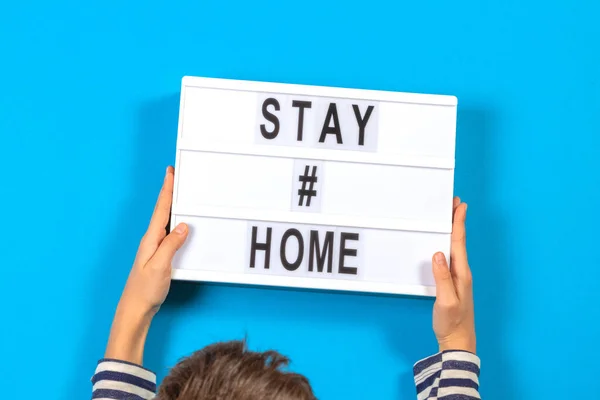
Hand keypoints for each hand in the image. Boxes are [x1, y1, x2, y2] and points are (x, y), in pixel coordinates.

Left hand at [119, 166, 188, 316]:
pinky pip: (169, 233)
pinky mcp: (159, 256)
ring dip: (172, 206)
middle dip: (169, 192)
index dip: (166, 190)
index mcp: (151, 239)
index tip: (170, 173)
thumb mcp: (160, 266)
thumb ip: (171, 245)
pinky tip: (180, 224)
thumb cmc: (145, 290)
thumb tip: (183, 226)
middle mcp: (151, 240)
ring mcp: (155, 248)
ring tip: (179, 194)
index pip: (160, 209)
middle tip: (176, 176)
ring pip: (166, 221)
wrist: (136, 309)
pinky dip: (175, 223)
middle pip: (162, 211)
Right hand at [431, 197, 475, 353]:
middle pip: (459, 241)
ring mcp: (458, 277)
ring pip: (455, 247)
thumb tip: (438, 254)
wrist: (458, 341)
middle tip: (454, 203)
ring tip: (450, 217)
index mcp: (461, 273)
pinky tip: (444, 243)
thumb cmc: (452, 322)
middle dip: (457, 221)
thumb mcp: (445, 301)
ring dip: (453, 231)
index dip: (458, 223)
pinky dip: (448, 244)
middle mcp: (462, 272)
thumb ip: (442, 277)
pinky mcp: (453, 282)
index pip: (459, 243)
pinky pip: (451, 257)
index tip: (460, 206)